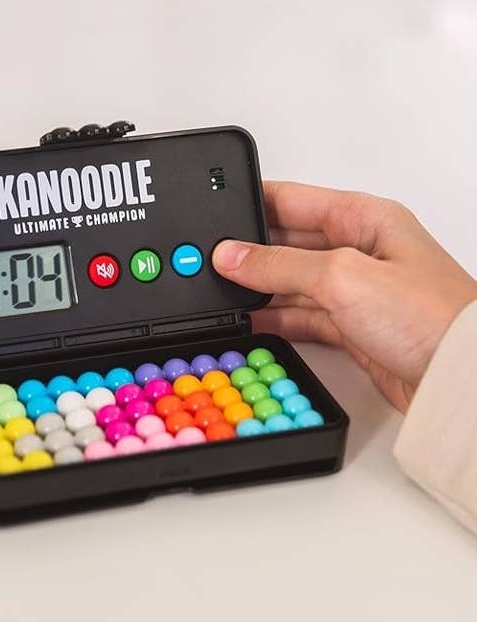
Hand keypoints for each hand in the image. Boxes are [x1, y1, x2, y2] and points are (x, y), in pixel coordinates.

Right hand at [212, 181, 476, 411]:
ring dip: (261, 289)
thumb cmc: (430, 316)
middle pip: (287, 241)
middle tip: (215, 262)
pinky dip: (276, 319)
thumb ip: (280, 264)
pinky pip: (301, 315)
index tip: (216, 216)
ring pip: (291, 282)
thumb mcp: (342, 276)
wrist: (457, 376)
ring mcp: (353, 290)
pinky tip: (252, 321)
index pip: (293, 199)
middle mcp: (357, 249)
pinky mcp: (350, 326)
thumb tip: (232, 255)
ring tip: (226, 294)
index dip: (252, 204)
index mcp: (362, 218)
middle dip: (251, 251)